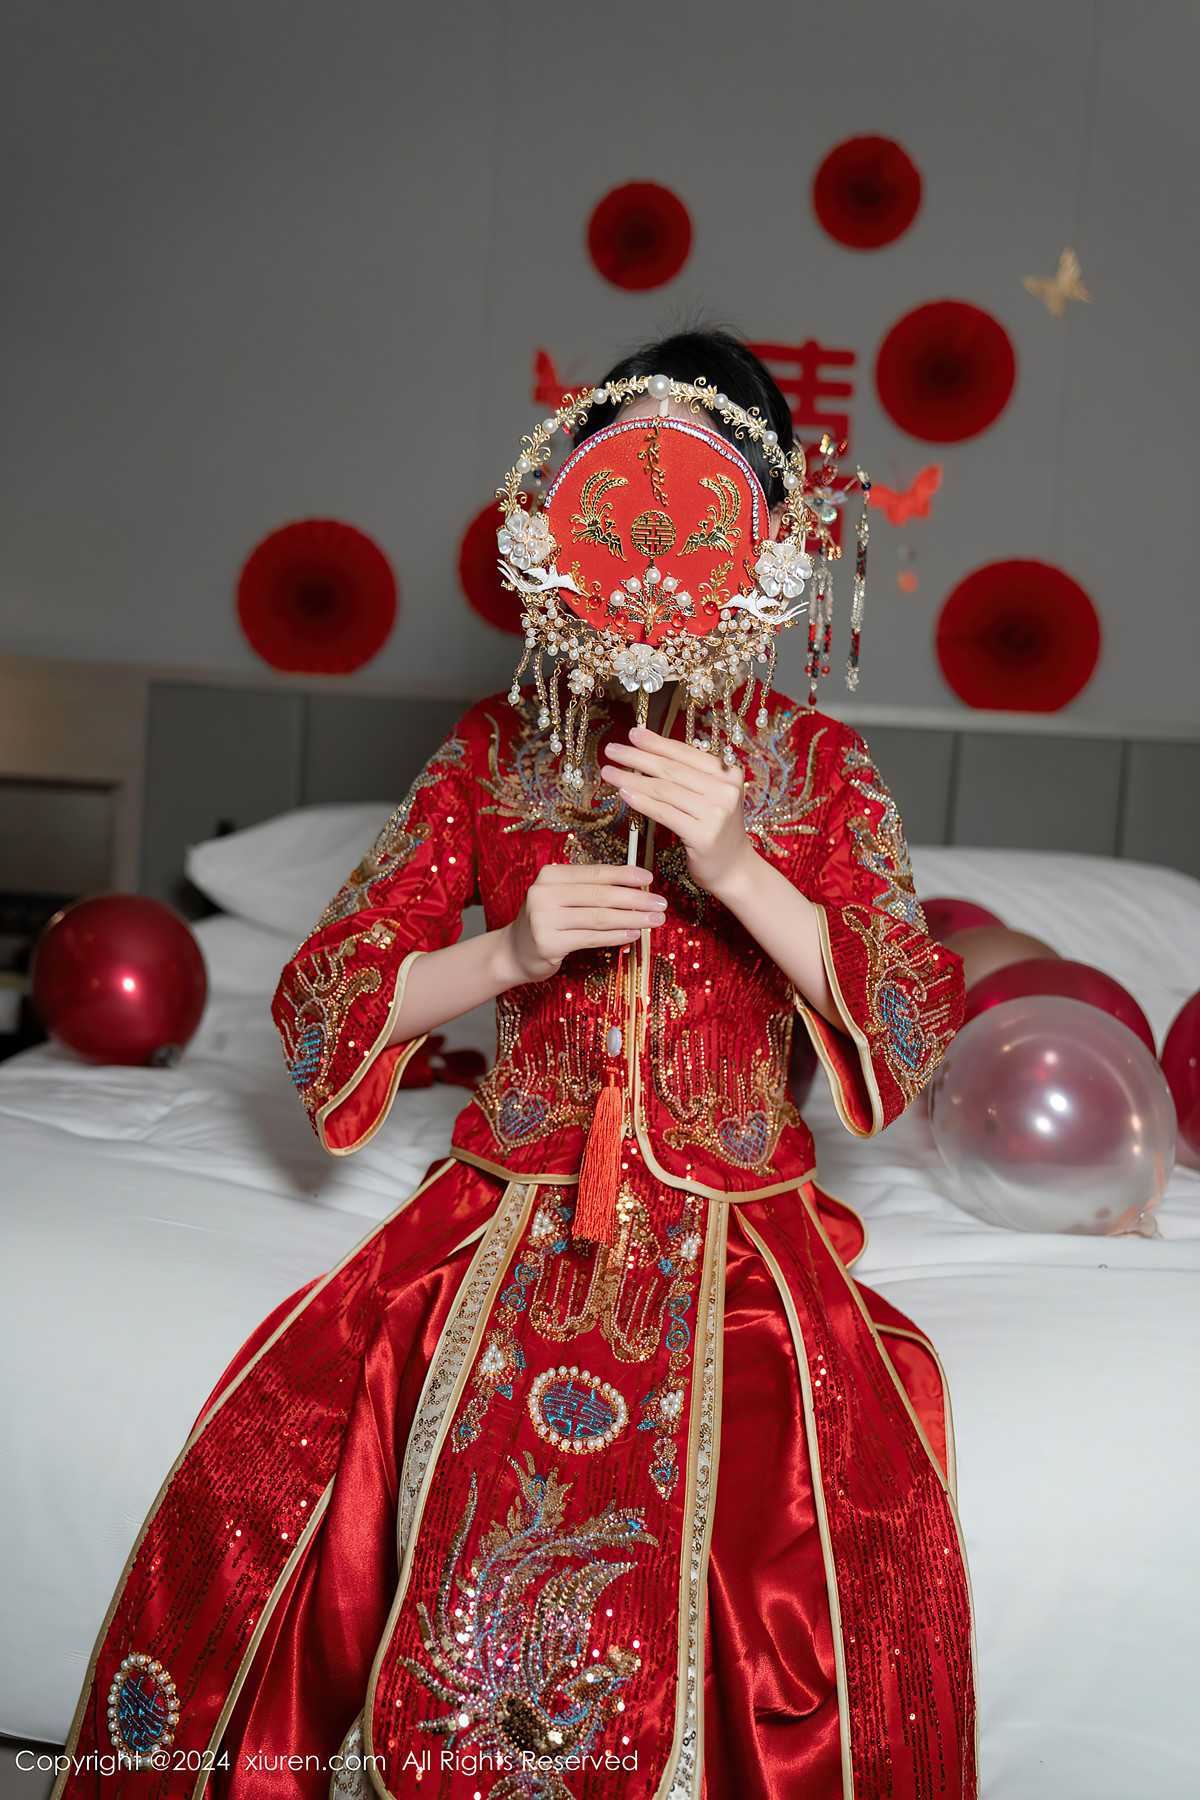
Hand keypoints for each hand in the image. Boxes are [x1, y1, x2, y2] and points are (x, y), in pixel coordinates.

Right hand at [501, 861, 666, 983]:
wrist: (514, 952)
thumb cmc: (547, 921)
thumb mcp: (561, 897)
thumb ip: (590, 889)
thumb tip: (636, 887)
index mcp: (550, 875)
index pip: (595, 873)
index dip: (624, 875)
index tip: (649, 879)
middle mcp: (544, 893)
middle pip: (600, 896)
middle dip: (635, 899)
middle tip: (660, 904)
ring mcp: (543, 919)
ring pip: (599, 918)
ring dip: (632, 919)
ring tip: (654, 920)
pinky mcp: (548, 943)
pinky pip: (591, 938)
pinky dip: (616, 936)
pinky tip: (634, 935)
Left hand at [600, 724, 757, 899]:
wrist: (734, 868)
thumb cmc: (715, 829)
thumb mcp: (710, 796)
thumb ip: (688, 776)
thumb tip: (648, 753)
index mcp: (728, 774)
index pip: (685, 753)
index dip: (656, 742)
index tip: (633, 733)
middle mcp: (725, 790)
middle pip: (672, 769)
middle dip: (637, 757)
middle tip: (612, 749)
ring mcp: (716, 813)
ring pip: (664, 790)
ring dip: (632, 779)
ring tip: (609, 772)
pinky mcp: (703, 835)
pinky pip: (664, 813)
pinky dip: (642, 802)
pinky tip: (624, 794)